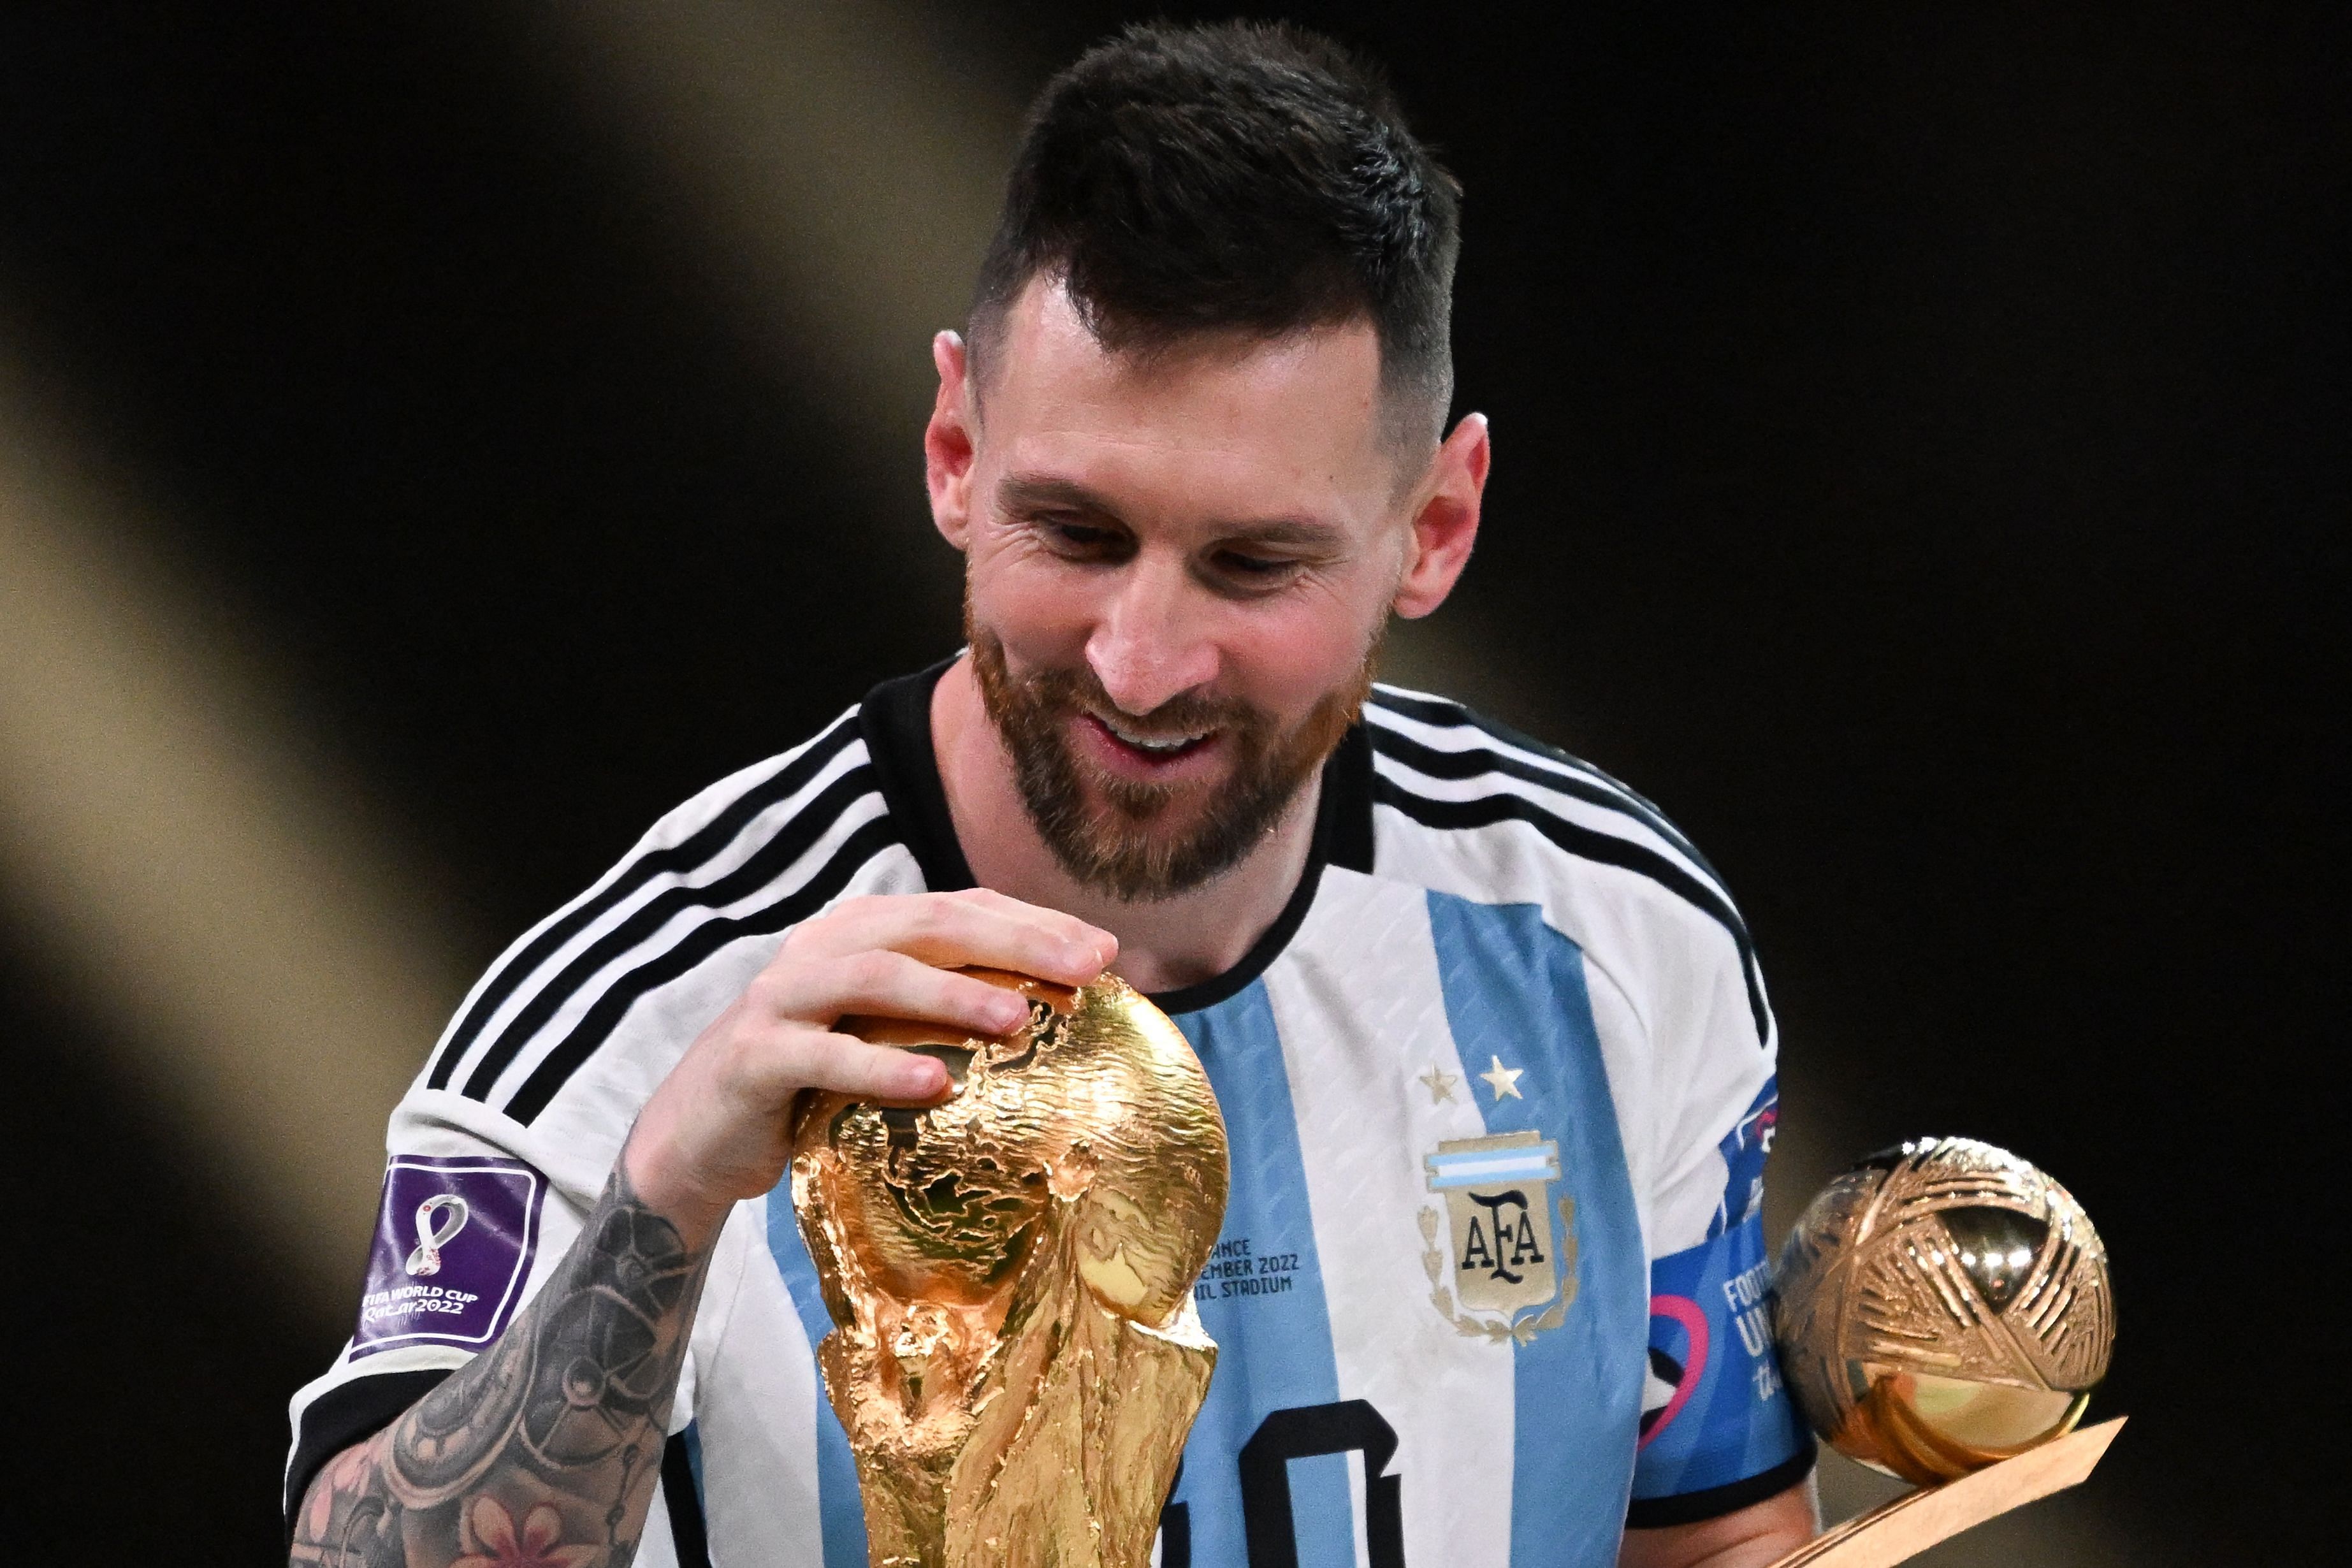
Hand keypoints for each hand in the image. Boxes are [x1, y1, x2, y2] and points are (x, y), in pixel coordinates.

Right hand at [623, 889, 1114, 1246]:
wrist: (697, 1137)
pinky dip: (880, 1065)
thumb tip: (1056, 1019)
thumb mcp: (883, 1035)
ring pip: (874, 975)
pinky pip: (823, 1055)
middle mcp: (823, 947)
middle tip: (1087, 968)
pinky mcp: (754, 1056)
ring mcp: (783, 998)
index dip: (1033, 921)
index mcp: (863, 931)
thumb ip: (947, 1014)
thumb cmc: (813, 1084)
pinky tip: (936, 1084)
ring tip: (1017, 1019)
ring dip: (951, 993)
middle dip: (1014, 941)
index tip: (1107, 951)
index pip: (960, 908)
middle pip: (927, 924)